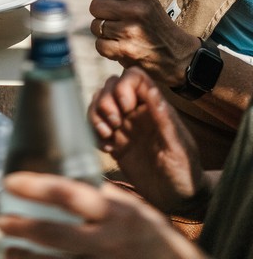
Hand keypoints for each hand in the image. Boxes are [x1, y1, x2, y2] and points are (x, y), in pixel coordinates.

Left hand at [0, 172, 203, 258]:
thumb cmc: (154, 237)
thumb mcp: (134, 209)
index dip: (36, 187)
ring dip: (28, 257)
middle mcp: (107, 241)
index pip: (69, 194)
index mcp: (115, 213)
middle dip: (23, 228)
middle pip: (55, 234)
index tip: (10, 181)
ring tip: (6, 248)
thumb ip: (103, 196)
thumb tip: (68, 177)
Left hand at [82, 0, 198, 86]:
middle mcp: (135, 8)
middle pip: (94, 6)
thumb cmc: (151, 19)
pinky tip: (121, 46)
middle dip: (102, 14)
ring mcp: (131, 30)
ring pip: (95, 26)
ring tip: (122, 33)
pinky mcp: (128, 51)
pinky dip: (107, 48)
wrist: (177, 54)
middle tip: (120, 20)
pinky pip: (99, 45)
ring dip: (104, 32)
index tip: (115, 3)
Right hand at [89, 68, 208, 216]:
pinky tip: (105, 148)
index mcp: (155, 107)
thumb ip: (164, 119)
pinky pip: (95, 127)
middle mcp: (137, 112)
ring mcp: (125, 127)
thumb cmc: (186, 173)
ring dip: (96, 115)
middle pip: (111, 86)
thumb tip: (152, 90)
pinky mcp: (115, 144)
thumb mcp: (178, 148)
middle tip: (114, 125)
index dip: (124, 86)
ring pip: (100, 103)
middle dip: (105, 101)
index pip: (134, 77)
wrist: (180, 201)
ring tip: (107, 135)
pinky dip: (93, 133)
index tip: (126, 107)